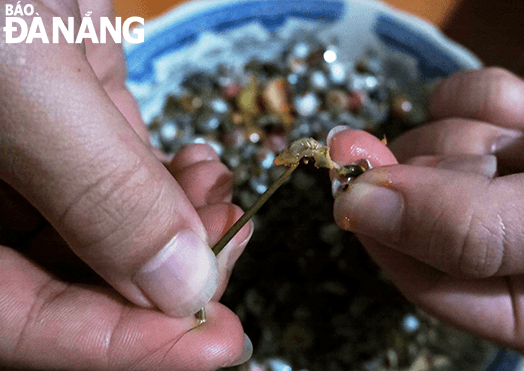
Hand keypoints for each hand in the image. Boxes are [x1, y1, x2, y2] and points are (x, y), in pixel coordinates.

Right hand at [0, 1, 250, 368]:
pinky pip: (116, 172)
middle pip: (66, 282)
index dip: (119, 346)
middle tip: (231, 262)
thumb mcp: (14, 71)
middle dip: (161, 283)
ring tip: (225, 206)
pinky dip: (167, 182)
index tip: (217, 345)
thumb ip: (94, 185)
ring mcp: (18, 153)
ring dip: (176, 231)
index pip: (14, 324)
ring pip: (100, 231)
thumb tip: (179, 285)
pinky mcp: (61, 108)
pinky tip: (205, 171)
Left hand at [330, 3, 523, 362]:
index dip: (389, 231)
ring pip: (422, 154)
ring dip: (478, 133)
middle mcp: (508, 252)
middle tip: (518, 154)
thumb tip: (354, 211)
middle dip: (457, 171)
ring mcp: (502, 182)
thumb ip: (476, 231)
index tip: (358, 180)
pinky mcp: (501, 123)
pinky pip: (446, 105)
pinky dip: (491, 94)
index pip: (424, 283)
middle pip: (412, 213)